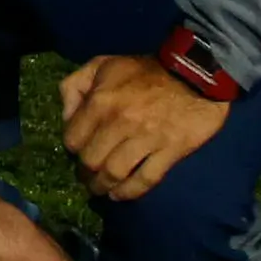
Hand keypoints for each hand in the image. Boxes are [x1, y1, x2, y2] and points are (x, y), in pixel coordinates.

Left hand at [57, 56, 230, 202]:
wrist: (195, 73)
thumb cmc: (145, 70)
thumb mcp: (102, 65)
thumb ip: (74, 87)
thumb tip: (66, 117)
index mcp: (100, 101)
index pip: (73, 140)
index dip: (72, 149)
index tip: (78, 152)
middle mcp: (120, 122)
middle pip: (91, 161)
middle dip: (85, 172)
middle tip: (87, 176)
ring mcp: (146, 138)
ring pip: (115, 173)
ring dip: (103, 186)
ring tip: (101, 189)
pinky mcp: (170, 150)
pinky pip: (145, 179)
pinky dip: (129, 192)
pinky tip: (120, 195)